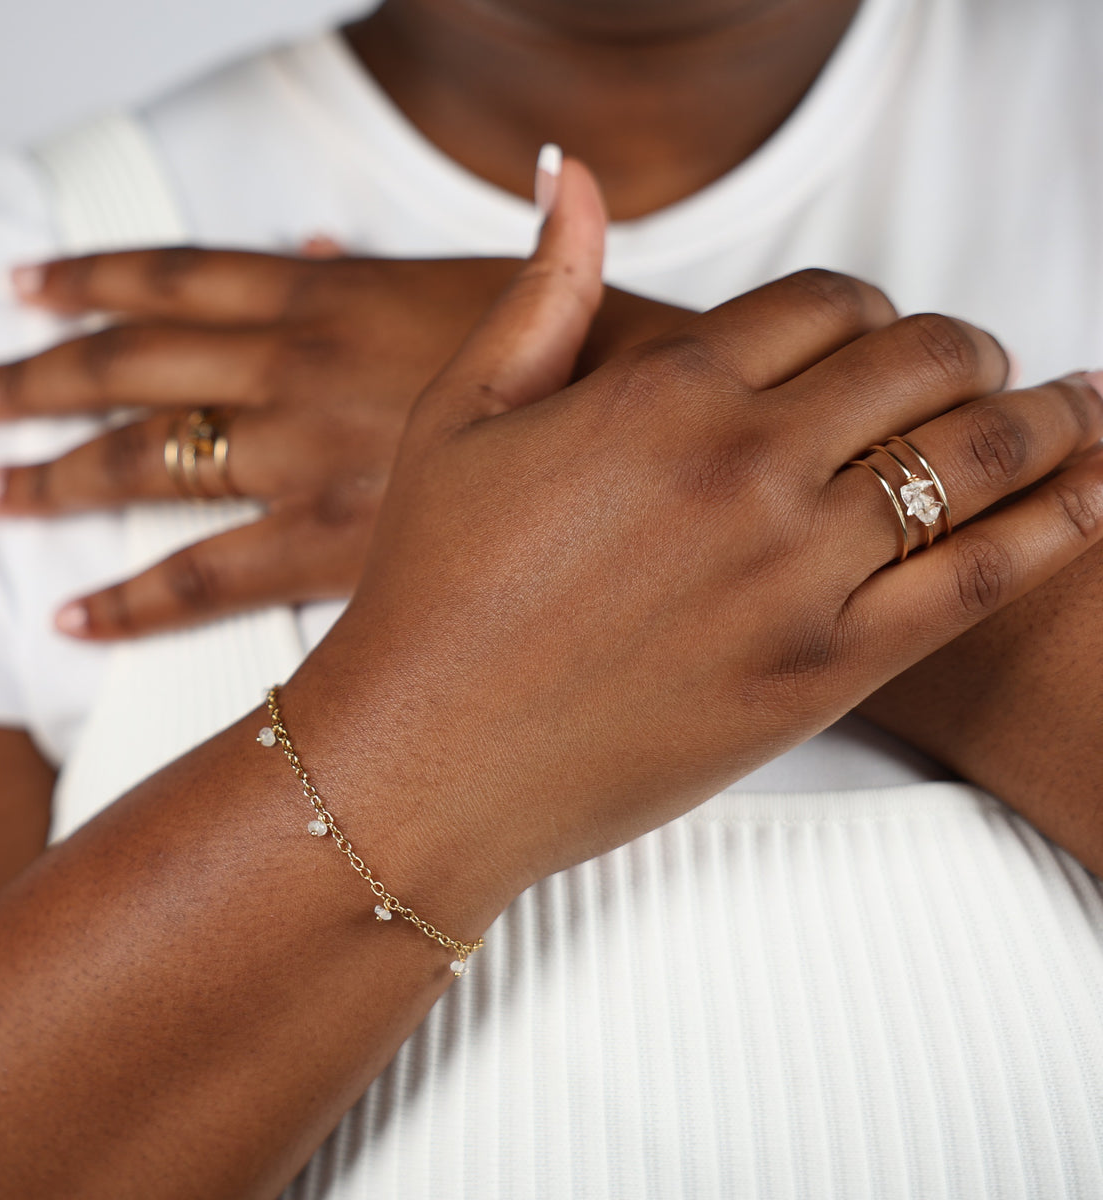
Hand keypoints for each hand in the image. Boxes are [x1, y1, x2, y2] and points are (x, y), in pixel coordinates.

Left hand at [0, 248, 687, 636]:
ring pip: (143, 466)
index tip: (22, 292)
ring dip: (51, 473)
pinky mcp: (332, 556)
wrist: (658, 446)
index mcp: (331, 300)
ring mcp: (307, 468)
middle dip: (33, 382)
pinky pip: (200, 582)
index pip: (173, 277)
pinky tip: (78, 614)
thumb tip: (306, 244)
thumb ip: (370, 270)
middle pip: (128, 372)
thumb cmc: (577, 365)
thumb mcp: (473, 285)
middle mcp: (298, 378)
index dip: (88, 282)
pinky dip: (130, 599)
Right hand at [287, 157, 1102, 892]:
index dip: (866, 305)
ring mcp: (794, 571)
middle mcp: (744, 465)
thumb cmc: (430, 591)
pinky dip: (1065, 521)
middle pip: (921, 361)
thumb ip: (542, 292)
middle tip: (977, 366)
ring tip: (1080, 406)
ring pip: (976, 454)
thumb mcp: (459, 416)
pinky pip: (984, 576)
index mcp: (662, 390)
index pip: (826, 301)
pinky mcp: (824, 670)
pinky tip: (1101, 486)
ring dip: (1047, 417)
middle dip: (962, 350)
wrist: (428, 757)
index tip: (873, 329)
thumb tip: (568, 178)